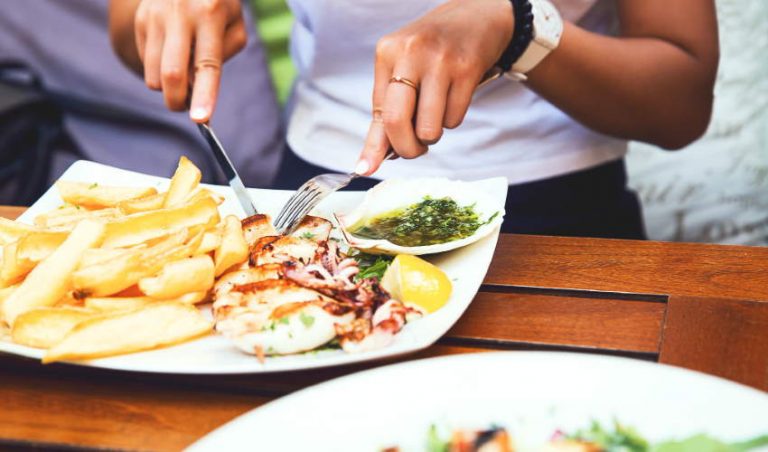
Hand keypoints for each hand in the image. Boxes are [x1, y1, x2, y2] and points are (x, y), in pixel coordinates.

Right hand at [133, 0, 245, 121]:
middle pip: (171, 74)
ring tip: (183, 73)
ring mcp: (155, 17)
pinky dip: (159, 70)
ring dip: (167, 88)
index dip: (204, 95)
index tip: (201, 119)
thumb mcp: (235, 23)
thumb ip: (222, 55)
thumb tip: (197, 86)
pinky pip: (147, 63)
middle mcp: (179, 15)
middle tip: (186, 109)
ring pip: (154, 74)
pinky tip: (172, 53)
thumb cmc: (219, 4)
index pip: (207, 64)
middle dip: (177, 102)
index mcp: (210, 15)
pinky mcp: (140, 21)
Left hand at [355, 0, 513, 175]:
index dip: (374, 146)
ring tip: (435, 115)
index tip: (366, 168)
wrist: (477, 17)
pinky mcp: (467, 69)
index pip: (377, 111)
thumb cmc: (433, 50)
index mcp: (387, 52)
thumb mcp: (402, 69)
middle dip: (405, 148)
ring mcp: (440, 61)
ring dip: (432, 135)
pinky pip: (454, 120)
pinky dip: (452, 120)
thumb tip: (369, 161)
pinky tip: (453, 99)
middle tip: (413, 150)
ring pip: (429, 129)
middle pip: (396, 121)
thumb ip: (386, 112)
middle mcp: (411, 53)